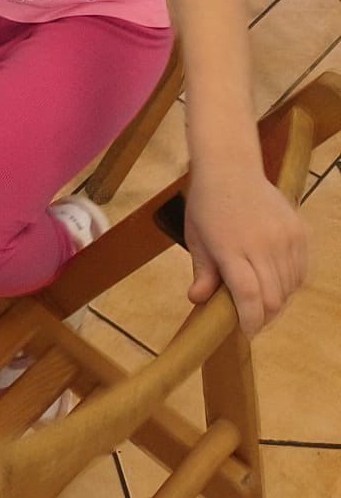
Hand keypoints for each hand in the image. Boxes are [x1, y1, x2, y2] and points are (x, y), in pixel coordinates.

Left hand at [185, 165, 307, 336]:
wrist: (231, 167)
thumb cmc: (207, 204)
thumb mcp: (196, 236)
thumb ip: (202, 271)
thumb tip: (198, 300)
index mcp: (230, 246)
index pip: (248, 295)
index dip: (250, 320)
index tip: (245, 329)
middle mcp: (261, 243)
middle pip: (273, 298)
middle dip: (263, 316)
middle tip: (252, 316)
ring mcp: (284, 237)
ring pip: (289, 288)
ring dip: (277, 300)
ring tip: (261, 295)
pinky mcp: (299, 232)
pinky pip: (300, 272)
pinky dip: (290, 283)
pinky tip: (274, 278)